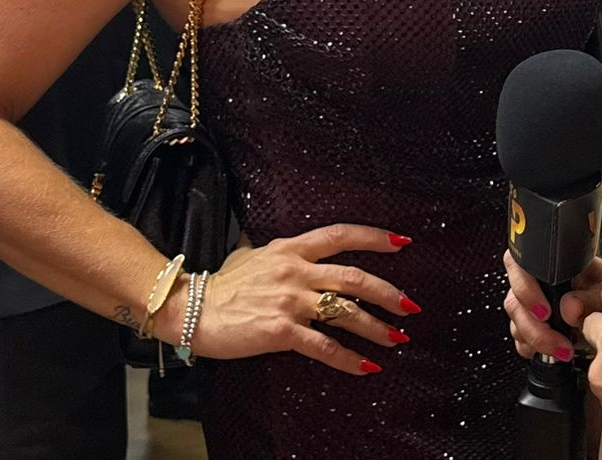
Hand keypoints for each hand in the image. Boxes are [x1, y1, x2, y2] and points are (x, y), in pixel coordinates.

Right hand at [167, 224, 415, 376]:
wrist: (191, 308)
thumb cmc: (221, 284)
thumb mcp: (250, 253)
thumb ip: (271, 250)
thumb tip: (267, 242)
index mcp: (292, 248)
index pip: (341, 235)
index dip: (374, 237)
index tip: (403, 243)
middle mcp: (296, 270)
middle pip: (354, 277)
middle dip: (387, 292)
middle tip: (410, 306)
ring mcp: (290, 300)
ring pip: (345, 312)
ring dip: (376, 328)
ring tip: (397, 339)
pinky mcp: (281, 331)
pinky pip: (323, 346)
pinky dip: (349, 358)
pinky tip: (366, 367)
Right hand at [502, 249, 601, 360]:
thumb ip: (591, 296)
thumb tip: (569, 307)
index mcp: (552, 261)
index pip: (520, 265)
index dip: (525, 289)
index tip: (545, 312)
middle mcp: (538, 280)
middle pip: (515, 300)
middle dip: (533, 327)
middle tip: (556, 341)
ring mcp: (533, 302)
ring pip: (516, 321)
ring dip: (535, 340)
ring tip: (562, 350)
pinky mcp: (535, 324)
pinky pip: (521, 338)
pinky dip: (533, 348)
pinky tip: (552, 352)